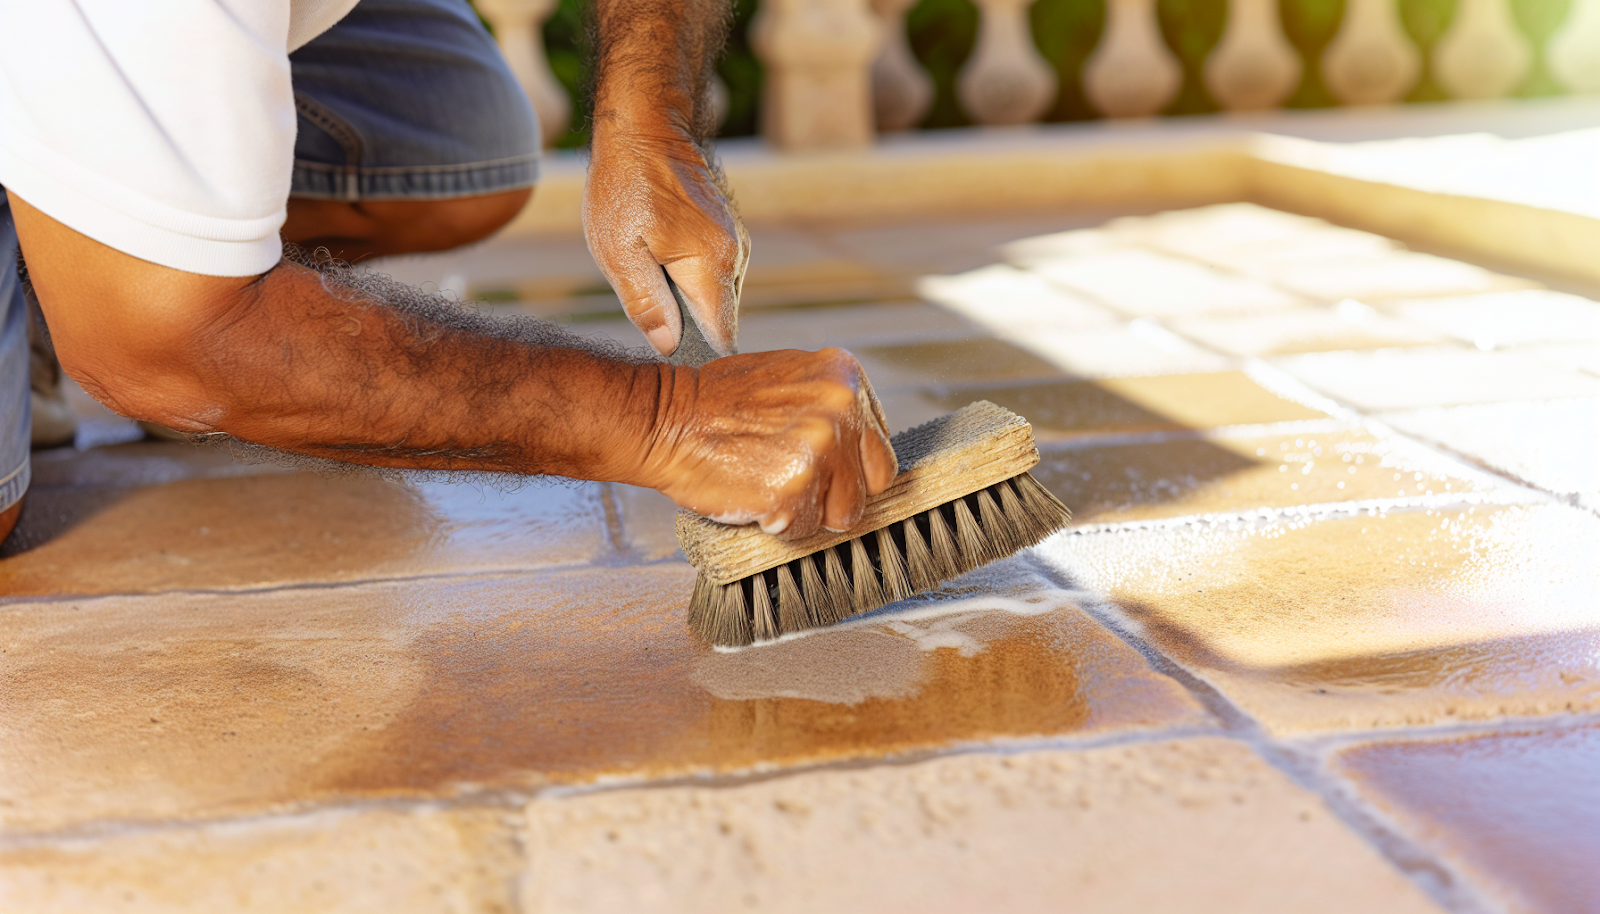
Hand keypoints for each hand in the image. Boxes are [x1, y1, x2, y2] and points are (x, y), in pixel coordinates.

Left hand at [583, 121, 748, 357]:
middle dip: (687, 327)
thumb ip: (646, 303)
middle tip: (646, 313)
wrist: (644, 128)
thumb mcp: (619, 251)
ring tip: (649, 277)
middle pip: (718, 319)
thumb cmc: (625, 185)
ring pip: (715, 297)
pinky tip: (658, 260)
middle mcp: (736, 257)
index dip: (697, 354)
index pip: (722, 336)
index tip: (670, 357)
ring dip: (685, 301)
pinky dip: (689, 280)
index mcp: (712, 265)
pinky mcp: (729, 234)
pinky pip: (713, 275)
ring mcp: (736, 243)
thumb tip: (668, 346)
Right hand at [638, 348, 898, 538]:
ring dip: (809, 510)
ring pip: (844, 513)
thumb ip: (832, 412)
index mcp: (846, 377)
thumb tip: (858, 453)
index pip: (879, 446)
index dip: (848, 466)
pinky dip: (780, 523)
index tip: (818, 466)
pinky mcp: (794, 487)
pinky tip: (754, 494)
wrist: (667, 419)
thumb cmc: (718, 405)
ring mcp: (820, 448)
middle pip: (875, 481)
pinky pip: (806, 530)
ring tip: (769, 482)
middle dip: (840, 491)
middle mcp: (842, 408)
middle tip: (795, 479)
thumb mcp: (790, 384)